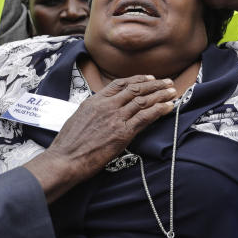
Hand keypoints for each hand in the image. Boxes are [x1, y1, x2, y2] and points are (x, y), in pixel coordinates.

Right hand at [25, 75, 175, 201]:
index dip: (138, 79)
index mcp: (95, 100)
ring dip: (161, 95)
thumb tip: (102, 109)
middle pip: (135, 89)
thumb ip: (93, 110)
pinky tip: (168, 107)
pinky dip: (159, 110)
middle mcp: (107, 106)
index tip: (149, 78)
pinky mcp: (123, 133)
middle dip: (154, 84)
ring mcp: (115, 118)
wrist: (65, 159)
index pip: (120, 84)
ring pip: (143, 100)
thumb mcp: (78, 118)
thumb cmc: (68, 144)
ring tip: (172, 92)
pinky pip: (145, 117)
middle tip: (167, 82)